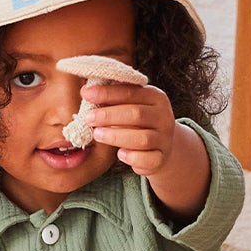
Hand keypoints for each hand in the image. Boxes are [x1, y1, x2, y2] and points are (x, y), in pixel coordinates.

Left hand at [87, 81, 210, 219]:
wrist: (160, 147)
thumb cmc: (138, 122)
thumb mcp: (131, 105)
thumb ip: (115, 98)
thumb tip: (86, 91)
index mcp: (156, 97)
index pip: (131, 92)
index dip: (107, 93)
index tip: (85, 94)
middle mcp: (164, 117)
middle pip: (137, 114)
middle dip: (109, 115)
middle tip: (88, 118)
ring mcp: (164, 139)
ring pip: (142, 138)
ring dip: (116, 136)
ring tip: (97, 135)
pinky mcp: (161, 158)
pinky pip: (147, 159)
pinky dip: (133, 157)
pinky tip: (119, 154)